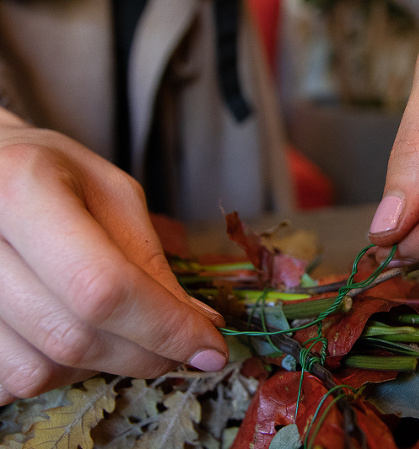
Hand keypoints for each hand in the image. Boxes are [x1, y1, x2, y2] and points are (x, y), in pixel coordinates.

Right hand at [0, 109, 227, 405]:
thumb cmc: (54, 177)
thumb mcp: (113, 195)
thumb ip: (151, 260)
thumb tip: (200, 326)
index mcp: (24, 190)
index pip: (102, 286)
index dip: (165, 327)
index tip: (210, 348)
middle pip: (74, 337)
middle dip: (146, 354)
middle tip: (179, 346)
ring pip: (40, 370)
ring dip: (99, 363)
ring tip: (114, 325)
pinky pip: (9, 382)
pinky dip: (55, 370)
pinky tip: (67, 330)